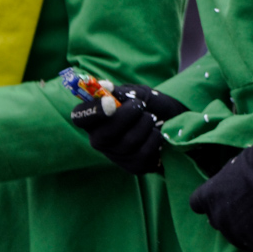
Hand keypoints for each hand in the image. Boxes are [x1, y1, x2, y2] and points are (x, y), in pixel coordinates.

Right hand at [69, 85, 188, 175]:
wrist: (173, 121)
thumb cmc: (148, 105)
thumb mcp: (135, 93)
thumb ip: (119, 92)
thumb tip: (103, 86)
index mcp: (94, 119)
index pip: (79, 118)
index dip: (92, 111)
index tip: (110, 102)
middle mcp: (99, 140)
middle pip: (105, 134)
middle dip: (128, 115)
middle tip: (139, 105)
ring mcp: (116, 155)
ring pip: (129, 141)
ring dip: (145, 123)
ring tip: (150, 118)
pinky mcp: (134, 166)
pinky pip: (145, 151)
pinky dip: (155, 137)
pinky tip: (155, 133)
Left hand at [188, 139, 252, 251]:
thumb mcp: (236, 164)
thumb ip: (228, 177)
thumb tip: (234, 176)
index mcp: (207, 195)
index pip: (197, 204)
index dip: (210, 203)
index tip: (220, 199)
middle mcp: (216, 217)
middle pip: (217, 220)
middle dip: (229, 215)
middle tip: (249, 207)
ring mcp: (233, 232)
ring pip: (236, 235)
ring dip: (246, 228)